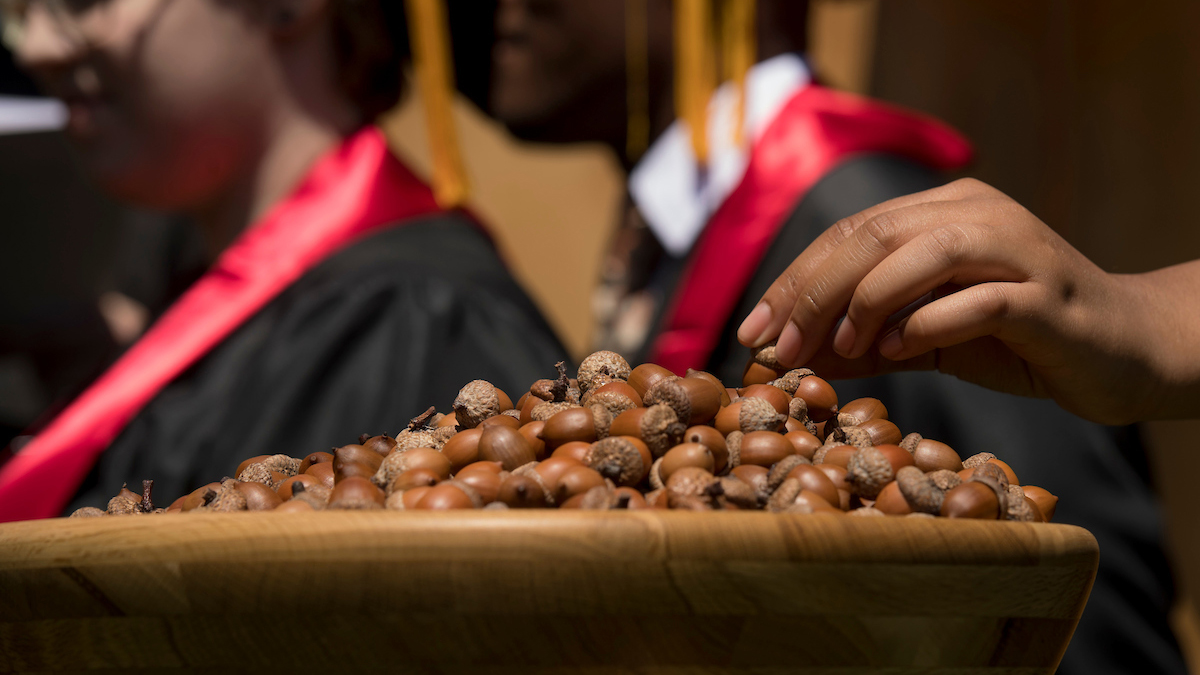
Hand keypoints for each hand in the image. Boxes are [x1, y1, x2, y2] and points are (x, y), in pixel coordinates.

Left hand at [737, 178, 1168, 423]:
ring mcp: (1016, 247)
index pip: (849, 234)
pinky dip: (925, 324)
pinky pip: (977, 298)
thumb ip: (870, 338)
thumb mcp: (929, 338)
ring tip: (835, 351)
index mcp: (944, 210)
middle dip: (811, 293)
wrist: (1124, 350)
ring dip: (864, 303)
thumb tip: (795, 357)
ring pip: (921, 251)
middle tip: (775, 348)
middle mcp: (977, 212)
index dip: (793, 281)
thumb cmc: (1019, 339)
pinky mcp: (1046, 293)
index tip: (751, 333)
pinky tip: (893, 352)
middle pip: (872, 235)